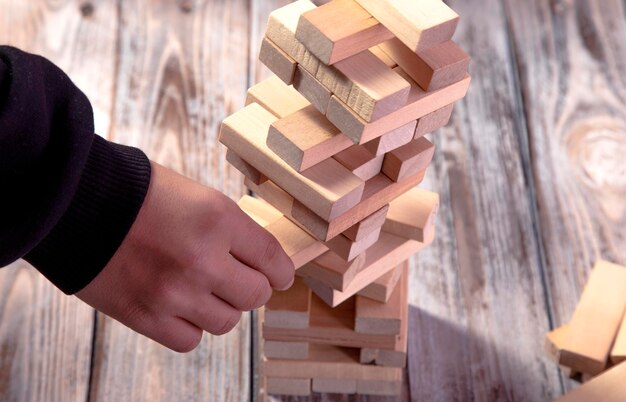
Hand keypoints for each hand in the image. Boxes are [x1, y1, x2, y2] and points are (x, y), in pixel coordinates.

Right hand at [76, 161, 293, 351]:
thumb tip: (255, 256)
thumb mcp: (195, 194)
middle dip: (252, 288)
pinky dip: (191, 326)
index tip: (281, 277)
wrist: (76, 203)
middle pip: (255, 295)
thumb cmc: (136, 193)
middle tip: (239, 280)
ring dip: (221, 308)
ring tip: (203, 290)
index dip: (282, 271)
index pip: (272, 258)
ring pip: (227, 321)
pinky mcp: (146, 316)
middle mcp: (203, 260)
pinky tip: (180, 306)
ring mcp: (175, 292)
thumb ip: (229, 227)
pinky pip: (191, 340)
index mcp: (219, 220)